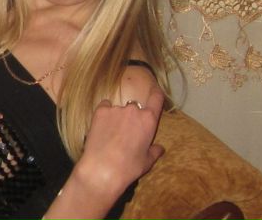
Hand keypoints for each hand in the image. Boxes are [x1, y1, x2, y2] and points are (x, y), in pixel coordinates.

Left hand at [72, 83, 164, 199]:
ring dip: (117, 117)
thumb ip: (154, 152)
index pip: (156, 98)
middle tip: (126, 133)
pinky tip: (101, 127)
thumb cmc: (128, 168)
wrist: (102, 170)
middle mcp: (134, 110)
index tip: (154, 91)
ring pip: (119, 109)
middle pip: (135, 107)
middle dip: (132, 117)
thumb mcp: (146, 162)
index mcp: (148, 120)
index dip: (156, 93)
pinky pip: (105, 107)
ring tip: (111, 135)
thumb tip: (160, 148)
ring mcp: (116, 108)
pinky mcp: (101, 111)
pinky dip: (104, 114)